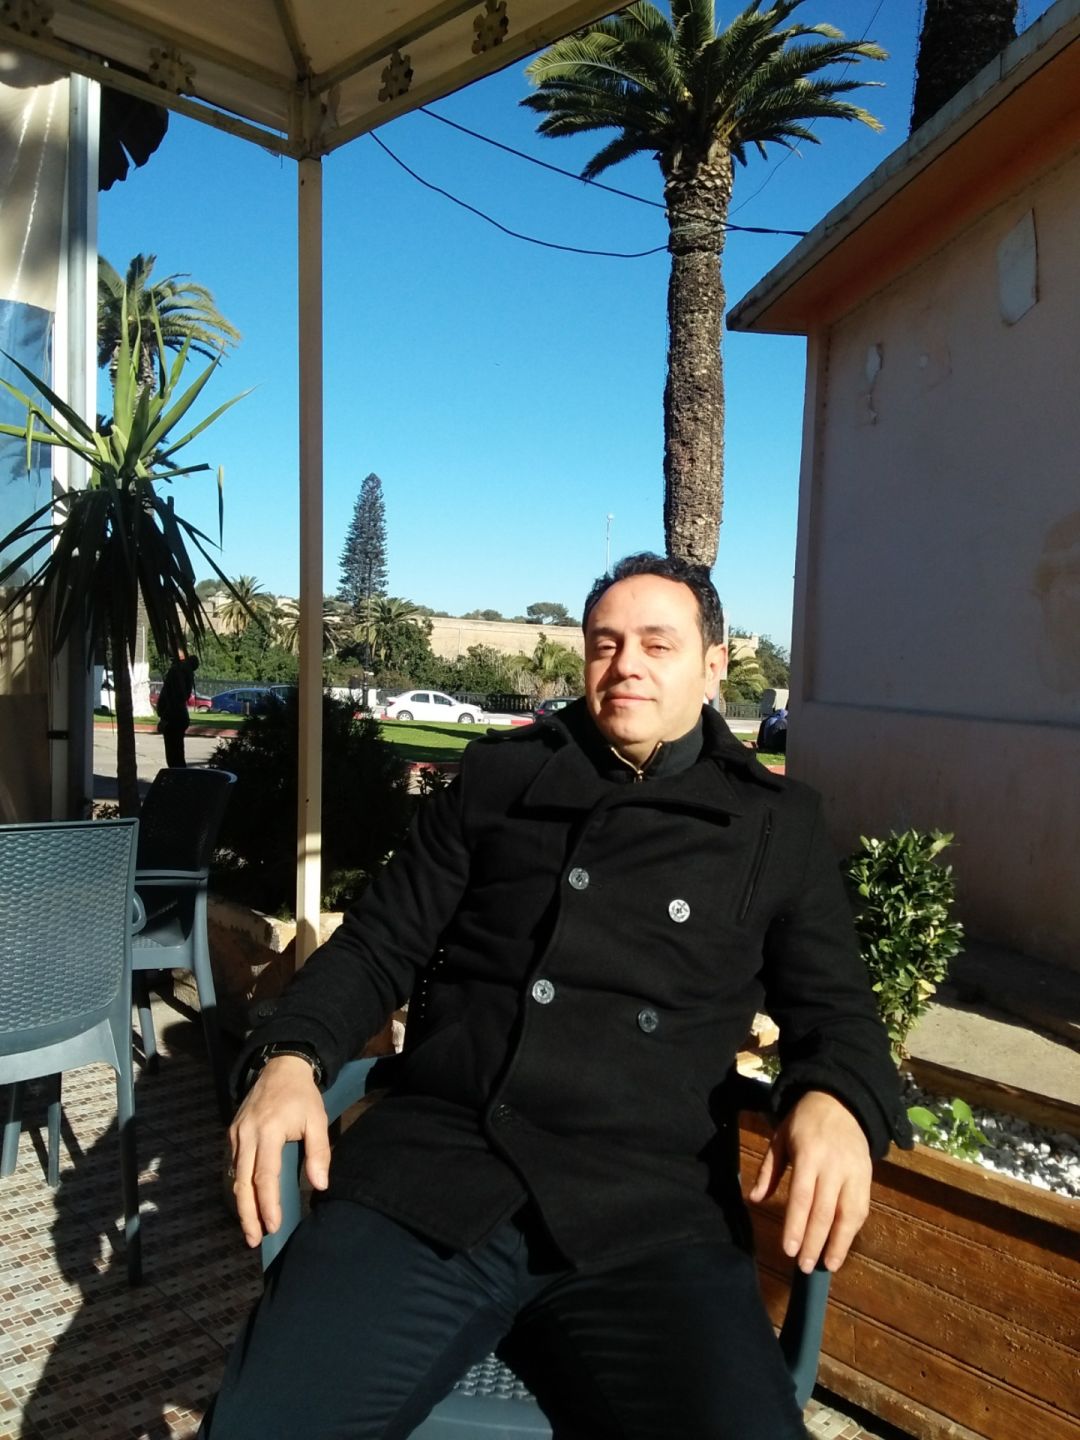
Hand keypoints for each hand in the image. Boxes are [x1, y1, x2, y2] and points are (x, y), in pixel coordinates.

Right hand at [228, 1056, 329, 1247]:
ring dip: (241, 1205)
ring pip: (233, 1177)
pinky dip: (237, 1187)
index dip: (267, 1204)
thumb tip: (320, 1185)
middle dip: (247, 1215)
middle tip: (254, 1240)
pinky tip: (246, 1203)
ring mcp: (235, 1135)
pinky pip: (231, 1165)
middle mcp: (246, 1135)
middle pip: (242, 1183)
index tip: (273, 1226)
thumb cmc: (301, 1095)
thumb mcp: (317, 1119)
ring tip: (250, 1230)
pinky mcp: (232, 1134)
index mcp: (268, 1131)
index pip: (264, 1176)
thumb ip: (319, 1152)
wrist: (280, 1067)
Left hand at [747, 1089, 871, 1273]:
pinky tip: (842, 1246)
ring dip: (839, 1243)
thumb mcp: (780, 1138)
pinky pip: (862, 1208)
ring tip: (828, 1266)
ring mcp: (854, 1172)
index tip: (790, 1250)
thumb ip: (769, 1170)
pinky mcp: (868, 1176)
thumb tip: (755, 1199)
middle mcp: (834, 1166)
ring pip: (848, 1214)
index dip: (796, 1226)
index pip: (802, 1197)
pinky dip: (853, 1230)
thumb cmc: (804, 1122)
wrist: (841, 1102)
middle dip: (815, 1242)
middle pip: (825, 1211)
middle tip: (805, 1266)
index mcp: (809, 1154)